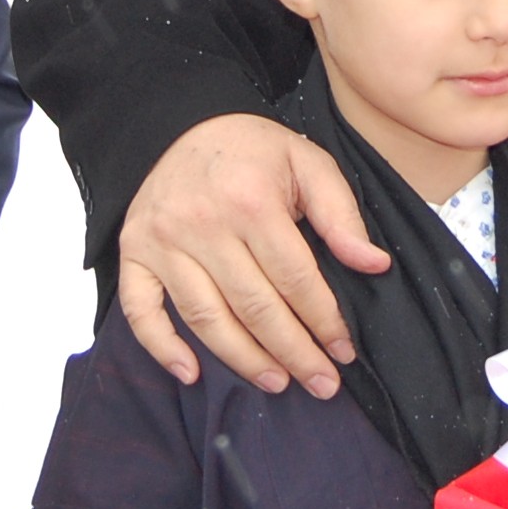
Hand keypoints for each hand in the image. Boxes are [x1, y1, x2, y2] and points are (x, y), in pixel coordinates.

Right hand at [117, 113, 386, 397]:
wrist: (182, 124)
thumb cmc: (252, 150)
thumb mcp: (307, 163)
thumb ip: (341, 214)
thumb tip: (373, 264)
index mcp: (251, 201)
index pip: (294, 278)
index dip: (323, 320)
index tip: (343, 350)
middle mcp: (202, 224)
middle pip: (254, 306)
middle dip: (293, 352)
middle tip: (321, 384)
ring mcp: (162, 241)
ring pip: (205, 317)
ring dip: (243, 359)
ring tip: (277, 382)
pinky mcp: (134, 252)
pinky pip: (140, 309)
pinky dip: (161, 346)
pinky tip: (191, 373)